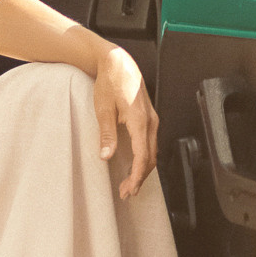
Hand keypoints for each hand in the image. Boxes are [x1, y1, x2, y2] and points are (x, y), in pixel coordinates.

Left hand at [94, 45, 158, 197]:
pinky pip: (150, 144)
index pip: (142, 156)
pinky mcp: (149, 119)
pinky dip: (144, 159)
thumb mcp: (103, 109)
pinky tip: (134, 166)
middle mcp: (151, 122)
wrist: (119, 63)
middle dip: (139, 178)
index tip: (129, 189)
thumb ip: (106, 134)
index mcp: (140, 121)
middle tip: (126, 193)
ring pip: (152, 152)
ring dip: (142, 170)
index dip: (136, 175)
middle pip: (150, 158)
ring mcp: (152, 120)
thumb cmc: (110, 82)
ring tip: (128, 185)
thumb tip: (106, 156)